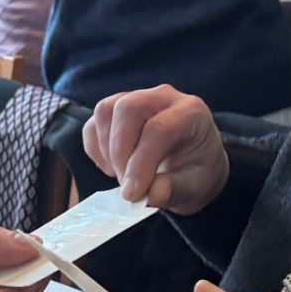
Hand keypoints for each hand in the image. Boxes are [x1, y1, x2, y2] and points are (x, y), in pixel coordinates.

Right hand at [83, 86, 227, 212]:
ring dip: (106, 149)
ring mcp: (136, 98)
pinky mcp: (116, 110)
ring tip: (121, 175)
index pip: (158, 128)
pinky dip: (95, 148)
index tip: (132, 194)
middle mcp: (162, 97)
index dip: (141, 162)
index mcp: (189, 112)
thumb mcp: (195, 187)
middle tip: (127, 185)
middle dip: (120, 151)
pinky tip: (111, 168)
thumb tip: (152, 194)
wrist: (193, 162)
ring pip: (105, 110)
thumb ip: (175, 190)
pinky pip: (94, 122)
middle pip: (128, 108)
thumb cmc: (197, 171)